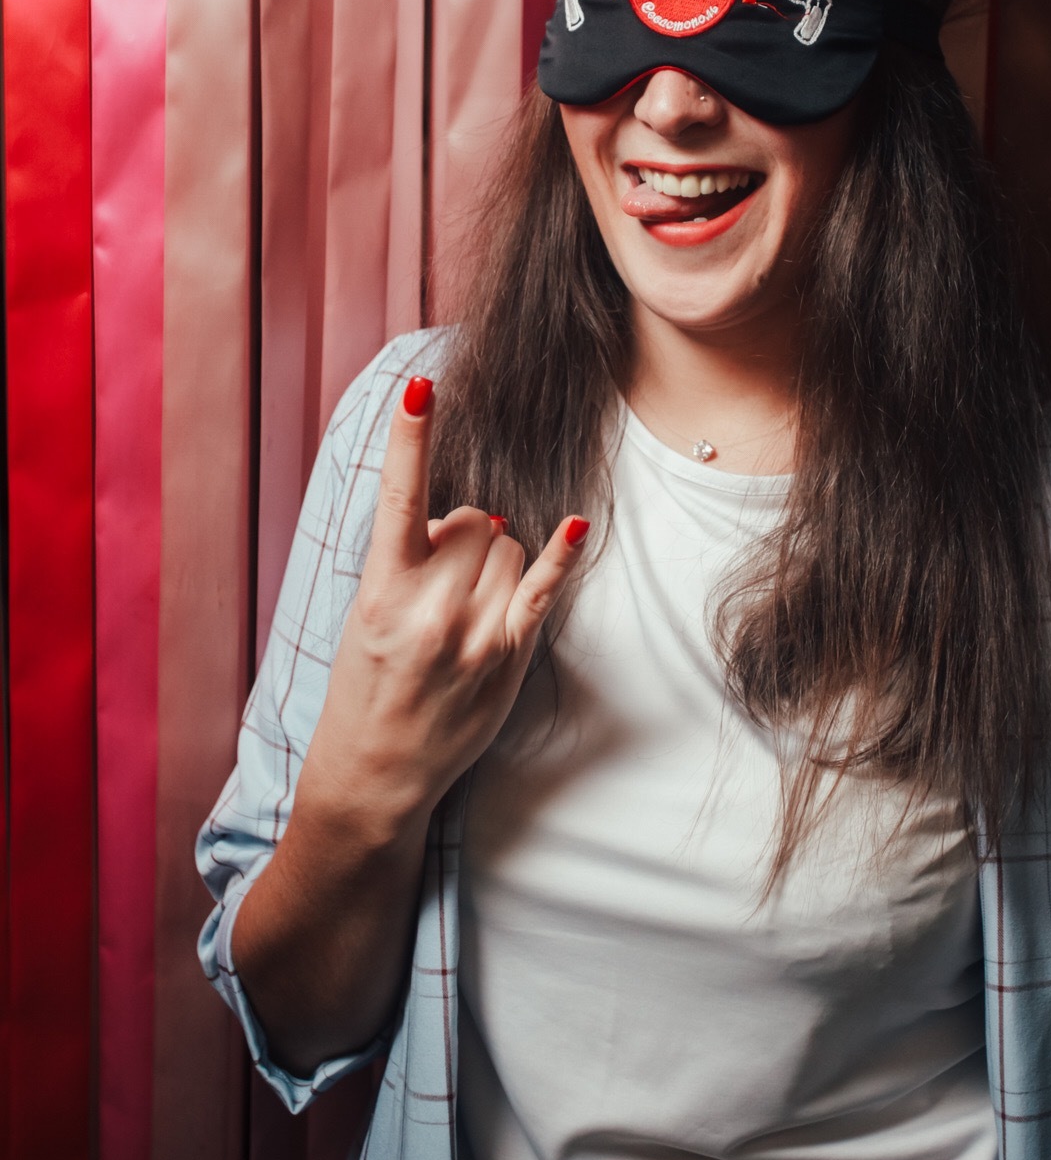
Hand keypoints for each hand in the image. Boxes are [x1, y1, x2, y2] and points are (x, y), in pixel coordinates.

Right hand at [301, 375, 589, 837]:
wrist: (375, 771)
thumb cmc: (367, 684)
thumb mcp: (367, 614)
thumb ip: (411, 561)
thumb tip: (468, 521)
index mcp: (382, 589)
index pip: (399, 498)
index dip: (409, 438)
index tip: (421, 389)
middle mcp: (430, 607)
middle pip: (474, 520)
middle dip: (463, 536)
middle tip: (439, 584)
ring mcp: (473, 632)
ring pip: (508, 545)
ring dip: (495, 560)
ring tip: (464, 608)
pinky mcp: (508, 656)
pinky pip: (543, 589)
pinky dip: (561, 554)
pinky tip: (575, 522)